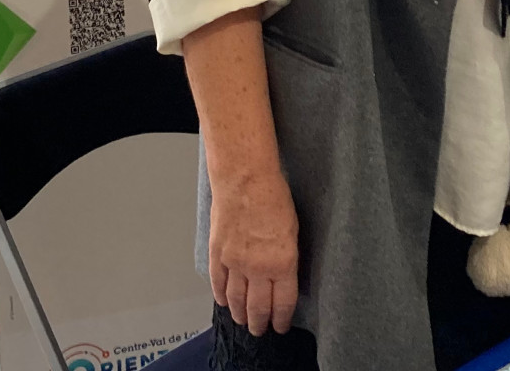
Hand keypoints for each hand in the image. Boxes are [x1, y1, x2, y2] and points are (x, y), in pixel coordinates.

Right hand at [207, 167, 299, 336]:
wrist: (244, 178)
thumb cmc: (274, 196)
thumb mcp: (292, 231)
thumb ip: (286, 259)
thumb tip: (282, 277)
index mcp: (282, 263)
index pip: (283, 303)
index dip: (281, 318)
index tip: (280, 326)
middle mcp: (258, 268)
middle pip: (258, 307)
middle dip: (260, 323)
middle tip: (260, 330)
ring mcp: (234, 262)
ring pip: (236, 299)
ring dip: (240, 313)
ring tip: (243, 320)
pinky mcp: (217, 253)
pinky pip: (218, 282)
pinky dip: (220, 295)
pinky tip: (224, 302)